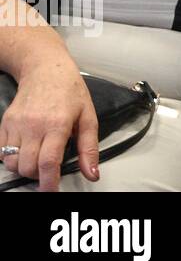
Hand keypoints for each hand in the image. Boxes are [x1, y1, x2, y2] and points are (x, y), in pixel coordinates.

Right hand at [0, 54, 97, 190]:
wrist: (45, 70)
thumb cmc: (70, 91)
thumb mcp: (89, 116)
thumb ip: (89, 148)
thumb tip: (92, 173)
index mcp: (58, 124)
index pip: (48, 162)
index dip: (49, 182)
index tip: (52, 191)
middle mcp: (34, 125)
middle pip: (28, 167)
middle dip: (38, 176)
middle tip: (48, 170)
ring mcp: (16, 124)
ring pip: (12, 163)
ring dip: (24, 167)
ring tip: (38, 158)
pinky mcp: (5, 123)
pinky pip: (2, 152)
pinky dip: (12, 157)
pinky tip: (26, 148)